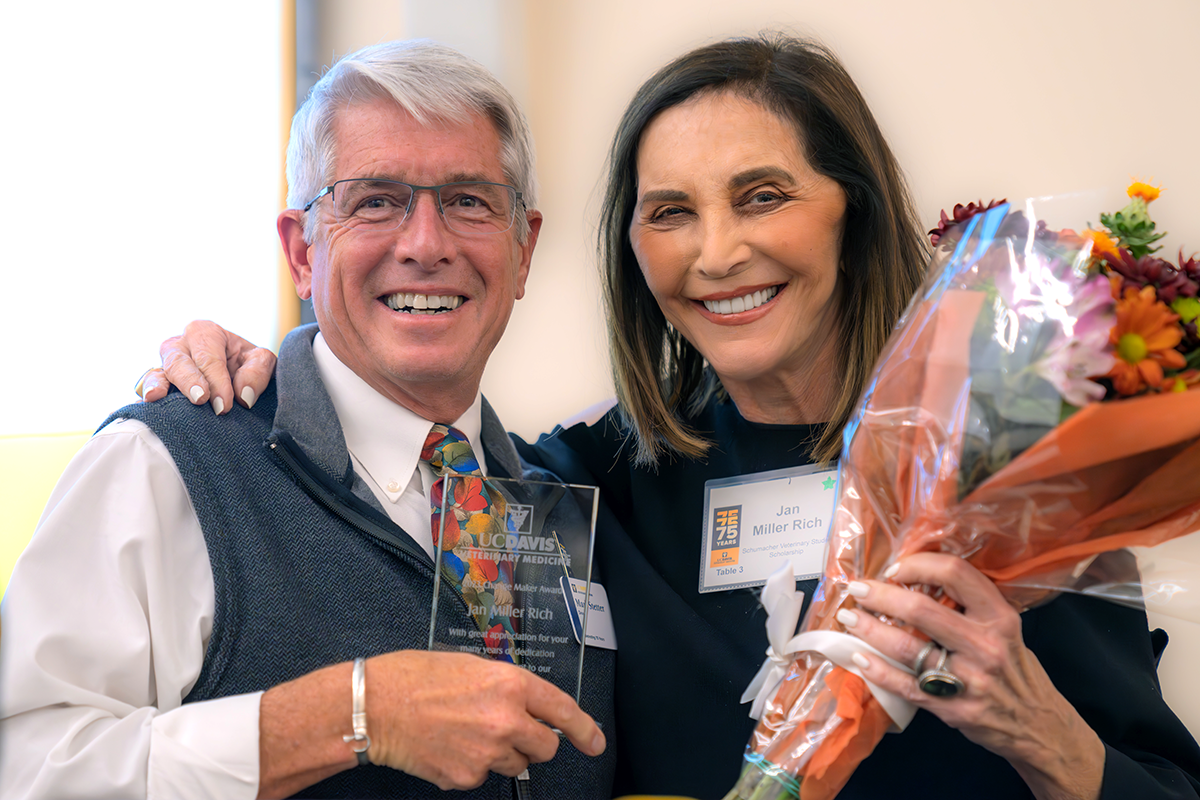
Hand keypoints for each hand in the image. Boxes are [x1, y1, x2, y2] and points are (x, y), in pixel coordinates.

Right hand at [139, 320, 275, 414]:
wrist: (235, 376)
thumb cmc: (246, 364)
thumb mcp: (260, 360)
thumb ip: (257, 371)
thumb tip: (243, 395)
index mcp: (204, 332)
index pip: (209, 357)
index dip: (217, 380)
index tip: (225, 404)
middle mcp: (180, 345)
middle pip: (179, 362)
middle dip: (189, 380)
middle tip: (201, 399)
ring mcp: (164, 365)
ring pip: (158, 373)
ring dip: (158, 385)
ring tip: (157, 396)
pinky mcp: (156, 384)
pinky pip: (146, 389)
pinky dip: (144, 397)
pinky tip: (141, 405)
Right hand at [257, 652, 604, 797]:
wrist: (374, 707)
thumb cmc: (415, 677)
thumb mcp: (471, 665)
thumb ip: (505, 686)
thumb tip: (526, 704)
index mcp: (511, 684)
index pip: (563, 710)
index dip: (585, 730)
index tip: (595, 742)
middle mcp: (507, 720)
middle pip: (545, 747)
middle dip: (535, 742)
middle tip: (511, 732)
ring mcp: (488, 754)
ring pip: (516, 765)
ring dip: (502, 754)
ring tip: (467, 733)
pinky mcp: (466, 778)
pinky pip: (483, 776)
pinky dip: (471, 766)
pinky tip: (448, 746)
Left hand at [839, 553, 1103, 799]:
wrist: (1038, 727)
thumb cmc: (1013, 670)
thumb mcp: (1005, 630)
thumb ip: (969, 607)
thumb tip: (913, 580)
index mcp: (999, 618)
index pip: (956, 574)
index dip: (918, 564)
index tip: (894, 568)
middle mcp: (985, 645)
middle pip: (922, 610)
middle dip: (881, 595)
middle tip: (858, 589)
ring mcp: (968, 680)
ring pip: (907, 648)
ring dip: (870, 630)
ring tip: (849, 618)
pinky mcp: (953, 709)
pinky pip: (904, 686)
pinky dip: (876, 671)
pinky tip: (858, 658)